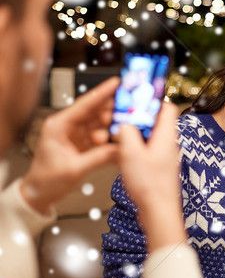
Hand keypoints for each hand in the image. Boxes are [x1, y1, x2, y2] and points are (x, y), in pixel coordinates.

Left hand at [20, 78, 119, 214]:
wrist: (39, 194)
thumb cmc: (47, 180)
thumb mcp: (75, 169)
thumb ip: (100, 157)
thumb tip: (121, 149)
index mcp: (60, 125)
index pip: (84, 105)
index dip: (102, 93)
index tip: (117, 83)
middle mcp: (68, 126)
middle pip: (95, 112)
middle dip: (113, 112)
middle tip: (131, 111)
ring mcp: (77, 135)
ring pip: (100, 125)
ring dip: (114, 128)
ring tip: (127, 130)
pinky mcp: (83, 144)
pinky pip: (102, 137)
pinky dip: (111, 140)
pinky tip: (121, 141)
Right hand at [117, 102, 185, 249]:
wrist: (158, 212)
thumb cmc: (149, 186)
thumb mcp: (131, 153)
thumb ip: (126, 132)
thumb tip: (123, 121)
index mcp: (166, 136)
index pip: (167, 107)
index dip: (152, 99)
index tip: (135, 96)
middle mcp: (168, 143)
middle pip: (155, 120)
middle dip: (137, 116)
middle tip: (120, 116)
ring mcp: (164, 155)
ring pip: (149, 135)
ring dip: (134, 133)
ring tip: (117, 134)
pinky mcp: (158, 167)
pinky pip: (147, 149)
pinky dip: (135, 147)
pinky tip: (122, 153)